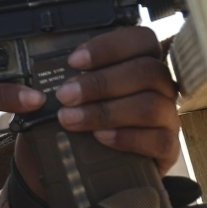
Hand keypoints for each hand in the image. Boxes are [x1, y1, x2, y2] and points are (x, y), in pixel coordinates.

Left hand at [17, 27, 181, 195]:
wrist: (75, 167)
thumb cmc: (73, 121)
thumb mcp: (63, 98)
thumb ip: (56, 85)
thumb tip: (38, 88)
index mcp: (138, 64)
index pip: (141, 41)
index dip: (109, 47)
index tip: (73, 62)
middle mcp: (160, 88)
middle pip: (147, 72)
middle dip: (101, 83)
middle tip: (65, 96)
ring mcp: (168, 118)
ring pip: (151, 105)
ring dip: (107, 111)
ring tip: (71, 120)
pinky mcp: (168, 149)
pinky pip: (160, 140)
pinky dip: (127, 137)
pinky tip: (101, 138)